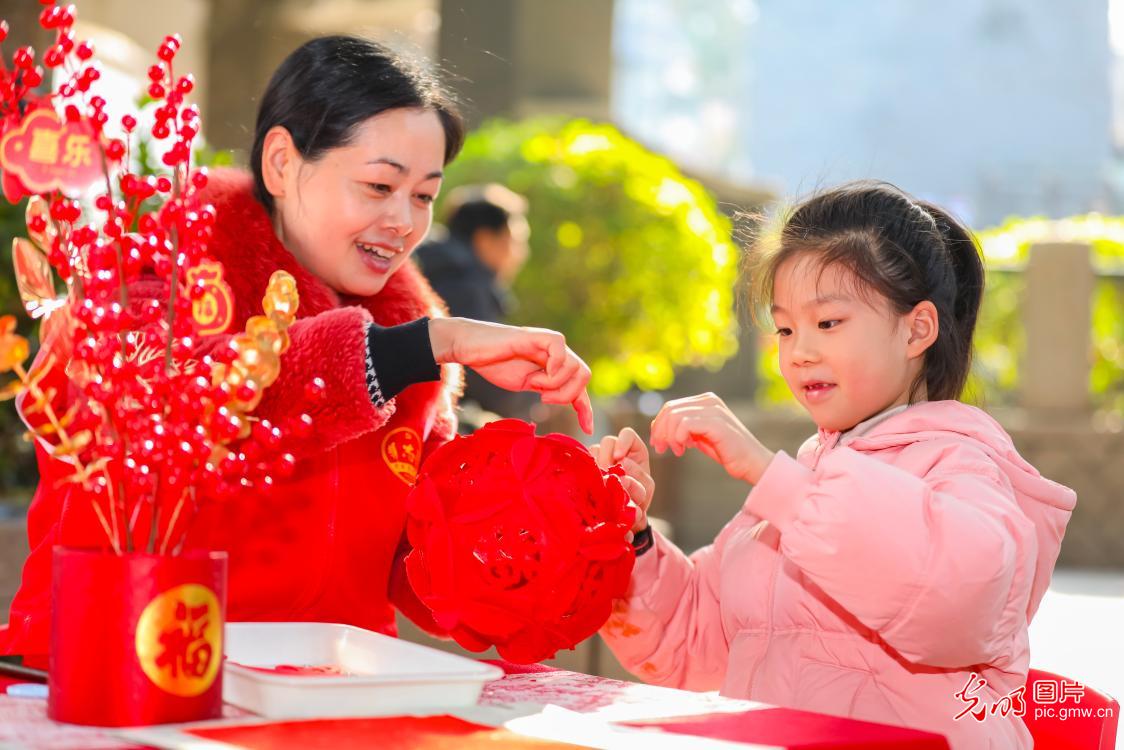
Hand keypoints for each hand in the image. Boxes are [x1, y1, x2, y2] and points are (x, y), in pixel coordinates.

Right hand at [429, 317, 593, 433]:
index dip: (586, 409)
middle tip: (543, 399)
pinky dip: (554, 367)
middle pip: (584, 375)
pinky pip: (560, 348)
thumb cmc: (493, 364)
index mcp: (554, 365)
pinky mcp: (537, 336)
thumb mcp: (525, 383)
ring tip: (533, 383)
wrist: (469, 348)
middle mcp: (556, 353)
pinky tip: (536, 375)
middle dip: (567, 395)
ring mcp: (548, 343)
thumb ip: (545, 388)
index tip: (587, 429)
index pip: (580, 386)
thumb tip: (563, 399)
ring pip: (576, 366)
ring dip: (555, 383)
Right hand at [590, 427, 653, 533]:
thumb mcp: (644, 491)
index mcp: (634, 452)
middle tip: (608, 475)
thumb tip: (623, 473)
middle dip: (607, 458)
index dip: (623, 442)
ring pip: (593, 450)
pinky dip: (585, 470)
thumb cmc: (638, 500)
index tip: (619, 458)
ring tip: (601, 482)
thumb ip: (638, 483)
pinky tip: (589, 482)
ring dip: (597, 465)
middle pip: (607, 441)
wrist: (624, 518)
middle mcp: (616, 452)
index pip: (627, 435)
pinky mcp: (587, 469)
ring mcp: (600, 460)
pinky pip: (581, 462)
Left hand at [649, 392, 774, 484]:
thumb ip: (684, 428)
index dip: (659, 425)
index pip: (671, 406)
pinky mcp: (716, 422)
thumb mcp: (700, 436)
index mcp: (705, 401)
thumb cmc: (727, 451)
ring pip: (675, 416)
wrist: (752, 463)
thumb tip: (660, 427)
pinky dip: (678, 438)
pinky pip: (685, 424)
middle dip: (660, 431)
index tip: (658, 443)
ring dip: (669, 436)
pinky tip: (685, 449)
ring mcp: (714, 410)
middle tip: (661, 448)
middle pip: (670, 409)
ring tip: (677, 451)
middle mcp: (709, 401)